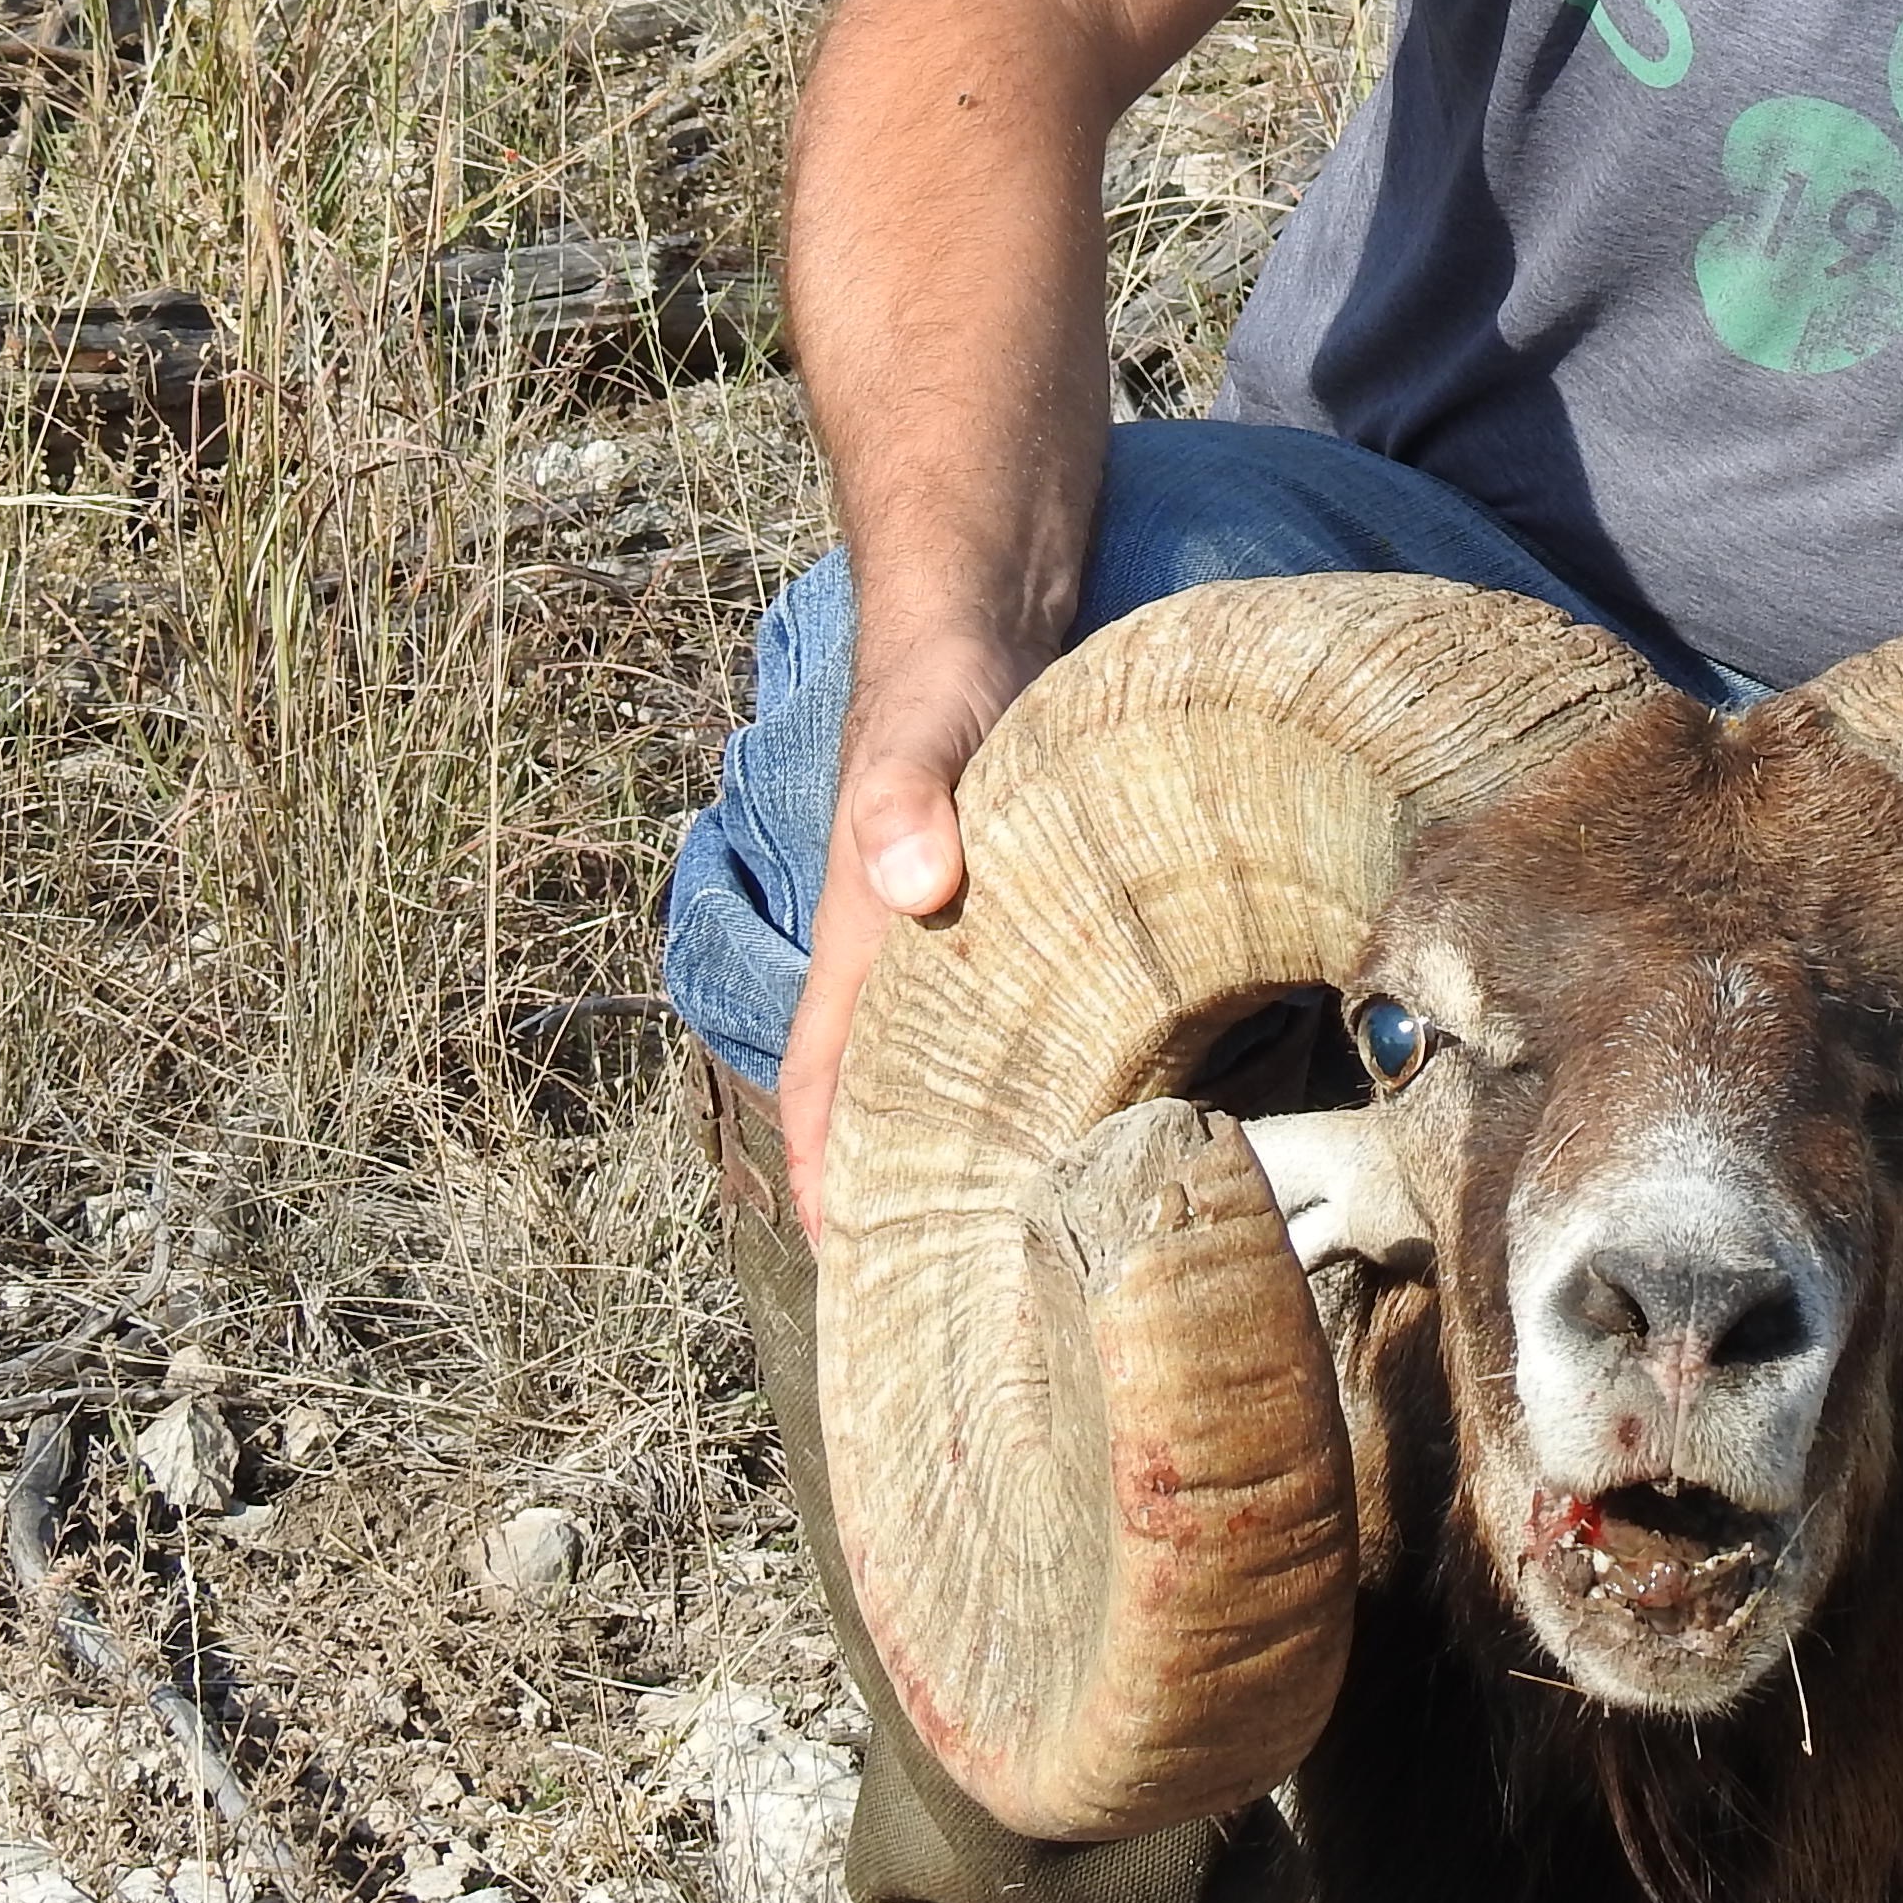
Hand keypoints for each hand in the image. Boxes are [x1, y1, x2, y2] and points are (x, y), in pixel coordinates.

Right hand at [776, 627, 1049, 1238]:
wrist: (985, 609)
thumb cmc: (945, 678)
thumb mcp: (926, 733)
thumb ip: (908, 798)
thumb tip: (911, 877)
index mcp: (865, 937)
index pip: (828, 1078)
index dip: (831, 1170)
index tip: (853, 1263)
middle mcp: (901, 953)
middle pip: (883, 1094)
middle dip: (899, 1190)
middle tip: (946, 1292)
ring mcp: (957, 939)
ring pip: (943, 1065)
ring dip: (961, 1145)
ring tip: (1012, 1240)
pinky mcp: (1017, 914)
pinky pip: (1002, 1021)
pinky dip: (1019, 1080)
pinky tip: (1074, 1122)